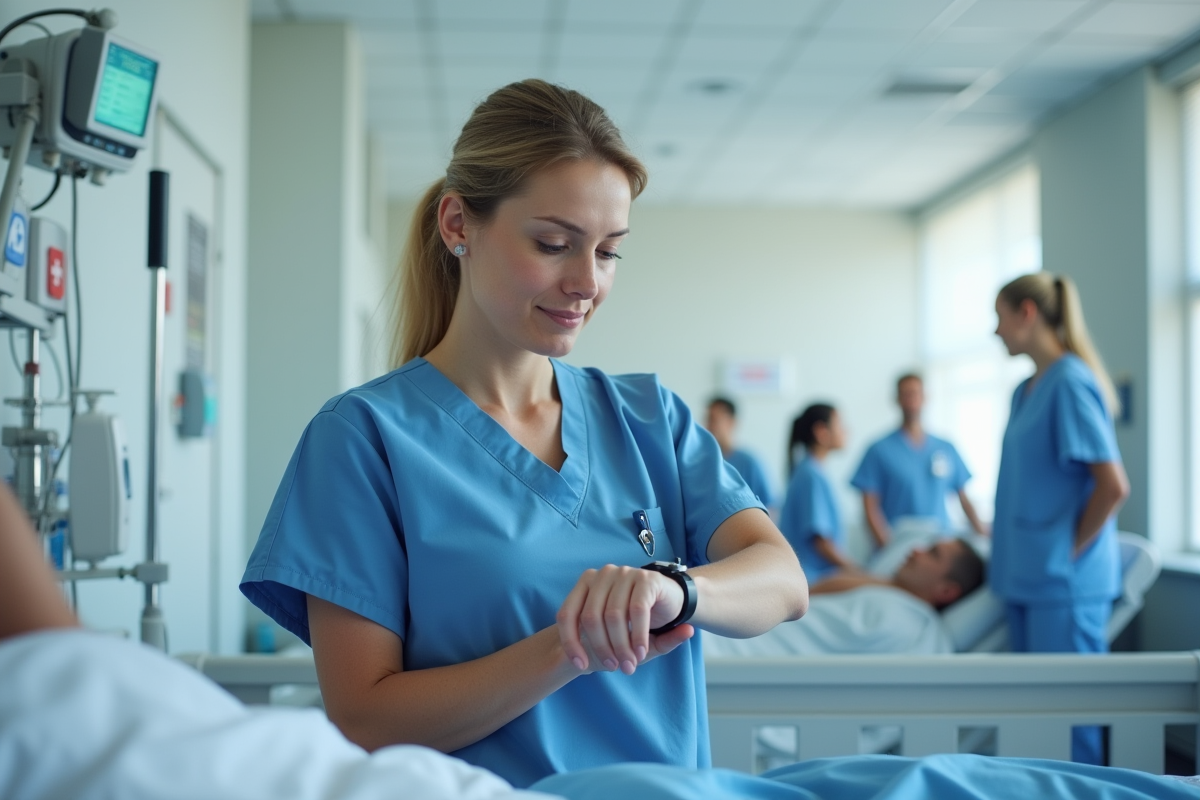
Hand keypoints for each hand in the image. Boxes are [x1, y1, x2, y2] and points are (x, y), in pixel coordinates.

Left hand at [556, 564, 693, 675]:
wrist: (670, 600)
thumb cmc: (633, 618)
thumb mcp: (612, 632)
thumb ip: (592, 641)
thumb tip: (566, 662)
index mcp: (586, 583)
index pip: (567, 614)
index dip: (570, 642)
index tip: (581, 665)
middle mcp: (602, 575)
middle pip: (591, 618)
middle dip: (601, 648)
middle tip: (614, 667)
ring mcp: (624, 574)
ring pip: (614, 616)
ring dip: (621, 646)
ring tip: (629, 664)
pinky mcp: (646, 579)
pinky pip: (637, 611)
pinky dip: (638, 636)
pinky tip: (640, 652)